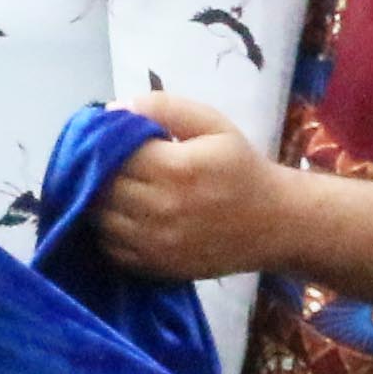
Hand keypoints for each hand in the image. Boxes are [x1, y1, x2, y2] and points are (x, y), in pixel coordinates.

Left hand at [91, 88, 285, 280]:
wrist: (274, 223)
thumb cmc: (241, 168)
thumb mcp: (213, 124)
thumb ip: (164, 108)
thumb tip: (113, 110)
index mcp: (175, 167)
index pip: (112, 152)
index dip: (103, 142)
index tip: (108, 136)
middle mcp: (161, 208)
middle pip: (101, 186)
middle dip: (97, 171)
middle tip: (106, 161)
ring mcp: (155, 242)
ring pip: (99, 217)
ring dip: (98, 200)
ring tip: (114, 186)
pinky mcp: (155, 266)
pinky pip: (110, 247)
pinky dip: (107, 229)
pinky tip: (123, 214)